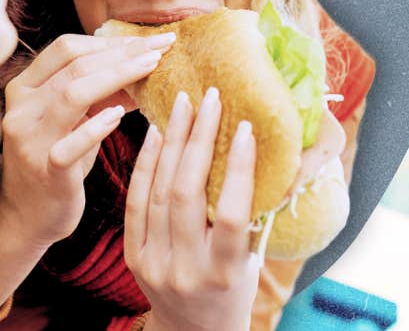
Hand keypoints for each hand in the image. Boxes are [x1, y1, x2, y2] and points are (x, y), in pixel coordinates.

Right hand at [0, 32, 175, 246]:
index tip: (149, 38)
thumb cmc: (58, 161)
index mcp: (24, 88)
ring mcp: (30, 139)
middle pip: (74, 65)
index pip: (66, 48)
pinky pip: (71, 144)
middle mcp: (21, 108)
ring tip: (151, 68)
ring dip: (117, 76)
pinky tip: (121, 115)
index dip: (110, 40)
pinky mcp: (45, 169)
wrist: (28, 216)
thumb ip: (102, 92)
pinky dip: (98, 126)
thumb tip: (147, 60)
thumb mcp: (75, 120)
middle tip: (161, 47)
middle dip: (123, 53)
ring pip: (72, 94)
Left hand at [126, 89, 259, 330]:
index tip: (246, 129)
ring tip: (184, 106)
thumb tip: (274, 155)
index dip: (239, 170)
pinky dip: (146, 164)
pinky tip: (157, 133)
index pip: (232, 215)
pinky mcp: (133, 257)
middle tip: (210, 100)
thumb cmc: (234, 287)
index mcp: (225, 273)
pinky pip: (136, 203)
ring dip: (172, 143)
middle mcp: (187, 270)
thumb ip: (255, 216)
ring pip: (159, 193)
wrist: (193, 330)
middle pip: (187, 194)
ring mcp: (154, 264)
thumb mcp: (251, 260)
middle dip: (199, 140)